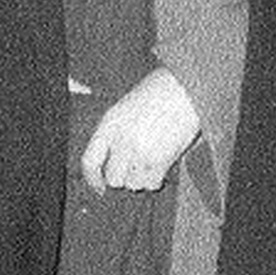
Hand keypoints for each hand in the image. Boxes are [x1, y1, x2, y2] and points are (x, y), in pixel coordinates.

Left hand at [81, 68, 200, 194]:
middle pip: (113, 178)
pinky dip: (157, 179)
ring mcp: (139, 151)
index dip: (93, 180)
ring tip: (153, 161)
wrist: (185, 88)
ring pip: (133, 184)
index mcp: (109, 123)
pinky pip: (152, 183)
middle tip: (137, 169)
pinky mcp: (159, 159)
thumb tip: (113, 162)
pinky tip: (163, 164)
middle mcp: (121, 139)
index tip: (99, 187)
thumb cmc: (160, 92)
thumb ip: (116, 133)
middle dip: (124, 177)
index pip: (90, 162)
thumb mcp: (127, 107)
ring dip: (142, 178)